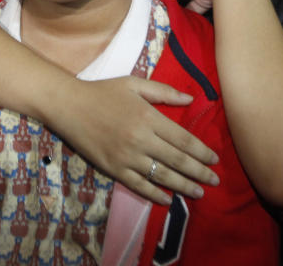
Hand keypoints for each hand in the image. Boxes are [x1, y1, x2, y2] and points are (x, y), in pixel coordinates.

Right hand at [49, 75, 219, 204]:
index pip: (184, 139)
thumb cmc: (102, 92)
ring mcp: (127, 157)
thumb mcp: (133, 84)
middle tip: (214, 180)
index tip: (214, 159)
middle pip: (178, 160)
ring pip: (162, 176)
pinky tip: (167, 199)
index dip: (202, 152)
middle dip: (199, 172)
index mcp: (149, 117)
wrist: (68, 105)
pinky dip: (155, 194)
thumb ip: (163, 91)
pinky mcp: (113, 169)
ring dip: (183, 186)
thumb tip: (190, 98)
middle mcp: (141, 140)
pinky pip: (139, 185)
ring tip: (199, 193)